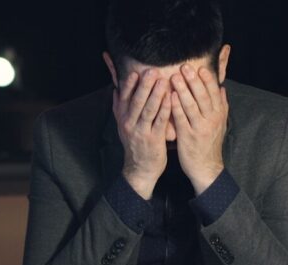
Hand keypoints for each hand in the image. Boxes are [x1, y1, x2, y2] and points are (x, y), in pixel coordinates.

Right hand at [114, 69, 172, 198]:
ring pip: (148, 110)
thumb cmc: (136, 143)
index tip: (135, 71)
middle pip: (137, 101)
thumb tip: (116, 89)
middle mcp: (129, 124)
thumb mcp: (123, 125)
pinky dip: (165, 109)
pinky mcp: (154, 139)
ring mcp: (141, 132)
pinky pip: (160, 122)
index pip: (124, 98)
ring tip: (163, 81)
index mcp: (122, 118)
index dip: (130, 85)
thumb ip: (120, 107)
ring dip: (156, 95)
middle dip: (144, 85)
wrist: (140, 169)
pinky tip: (172, 99)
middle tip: (152, 71)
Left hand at [170, 64, 227, 194]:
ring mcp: (200, 128)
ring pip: (191, 105)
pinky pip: (181, 119)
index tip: (200, 67)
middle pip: (203, 96)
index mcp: (219, 114)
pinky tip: (169, 97)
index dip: (207, 79)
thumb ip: (222, 106)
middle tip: (184, 66)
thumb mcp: (220, 124)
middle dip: (193, 80)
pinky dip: (176, 107)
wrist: (207, 168)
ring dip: (183, 90)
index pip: (214, 92)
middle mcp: (211, 120)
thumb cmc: (210, 144)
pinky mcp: (188, 137)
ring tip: (175, 77)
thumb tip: (222, 88)